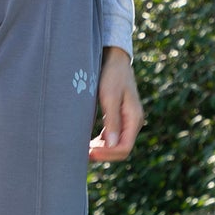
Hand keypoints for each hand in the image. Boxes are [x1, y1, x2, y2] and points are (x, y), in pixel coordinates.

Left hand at [88, 47, 142, 163]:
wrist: (114, 59)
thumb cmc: (112, 75)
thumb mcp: (109, 96)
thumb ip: (112, 120)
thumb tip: (112, 145)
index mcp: (134, 119)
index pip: (124, 148)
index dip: (107, 154)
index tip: (89, 152)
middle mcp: (132, 123)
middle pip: (120, 150)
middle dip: (103, 155)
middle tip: (81, 155)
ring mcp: (125, 121)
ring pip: (114, 145)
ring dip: (100, 150)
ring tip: (80, 150)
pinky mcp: (117, 118)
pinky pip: (110, 137)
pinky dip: (99, 142)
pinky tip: (85, 142)